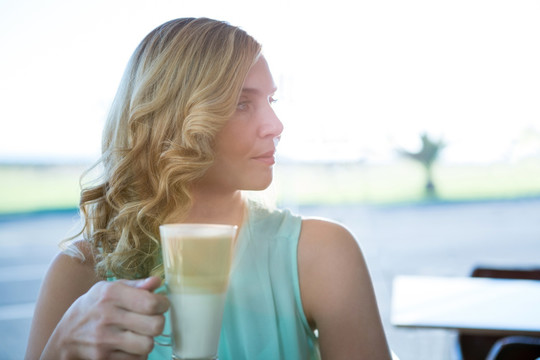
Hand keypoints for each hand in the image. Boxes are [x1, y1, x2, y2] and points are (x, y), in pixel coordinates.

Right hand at [45, 276, 168, 359]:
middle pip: (155, 326)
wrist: (65, 337)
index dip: (163, 304)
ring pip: (148, 345)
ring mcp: (104, 340)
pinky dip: (138, 353)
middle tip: (152, 320)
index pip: (151, 303)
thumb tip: (157, 281)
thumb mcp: (109, 289)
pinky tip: (130, 345)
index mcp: (111, 294)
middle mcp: (107, 316)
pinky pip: (137, 359)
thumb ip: (136, 285)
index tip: (160, 305)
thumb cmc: (93, 307)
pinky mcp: (104, 358)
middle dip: (158, 322)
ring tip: (141, 333)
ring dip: (148, 340)